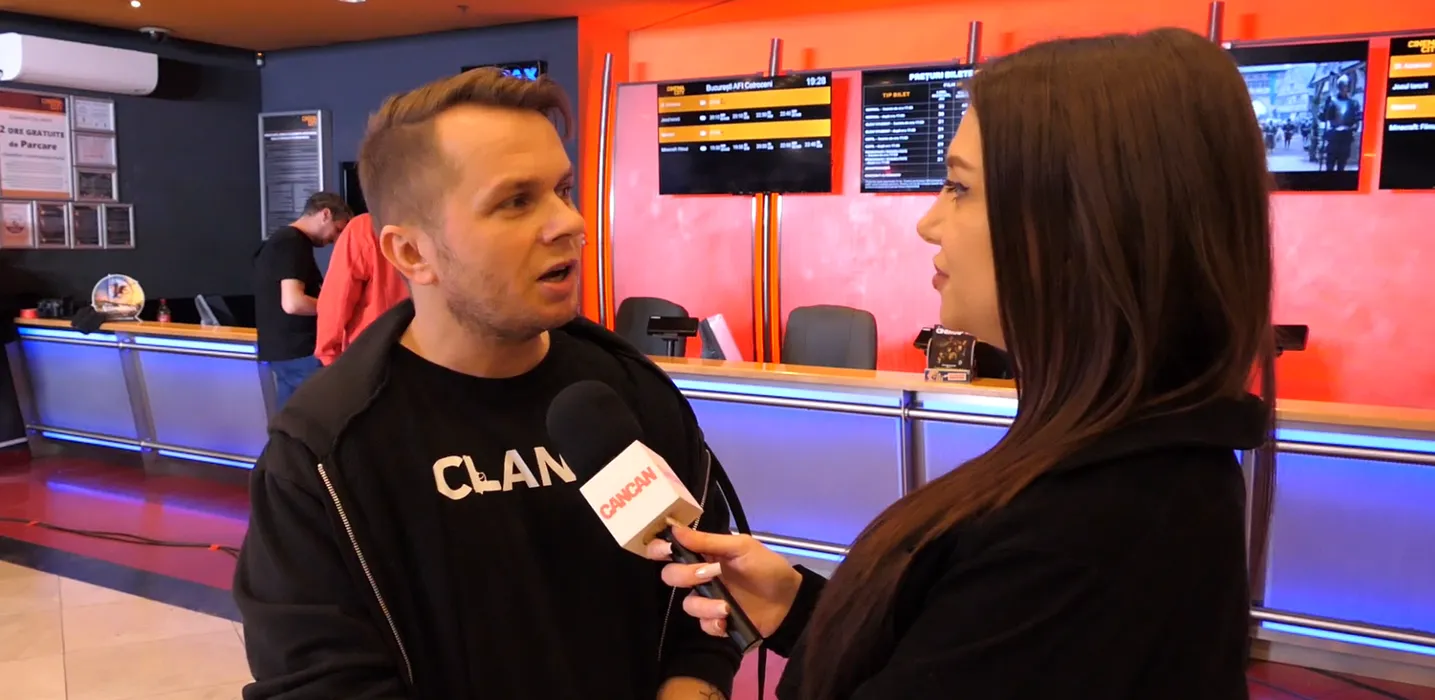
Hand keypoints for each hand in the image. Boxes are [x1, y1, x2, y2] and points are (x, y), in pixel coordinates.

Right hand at [646, 525, 802, 638]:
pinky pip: (703, 626)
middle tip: (707, 575)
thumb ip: (708, 541)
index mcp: (704, 555)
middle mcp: (700, 577)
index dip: (660, 549)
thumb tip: (675, 529)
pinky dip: (713, 623)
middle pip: (671, 577)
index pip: (671, 551)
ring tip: (726, 606)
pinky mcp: (717, 622)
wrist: (789, 600)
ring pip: (687, 605)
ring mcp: (708, 601)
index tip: (663, 550)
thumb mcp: (741, 547)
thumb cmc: (766, 567)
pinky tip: (727, 619)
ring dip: (704, 605)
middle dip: (684, 576)